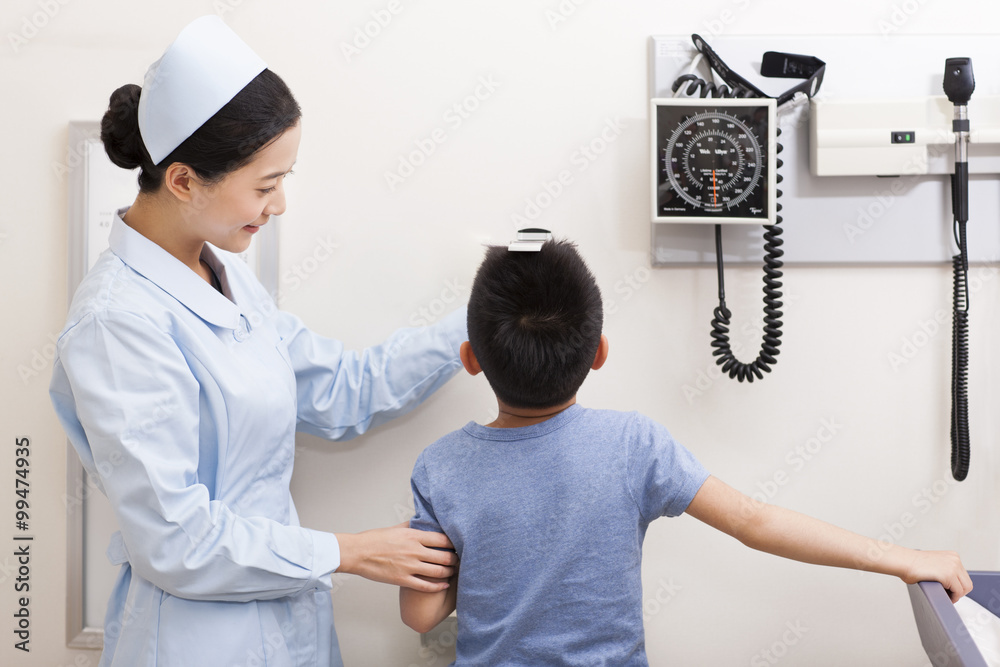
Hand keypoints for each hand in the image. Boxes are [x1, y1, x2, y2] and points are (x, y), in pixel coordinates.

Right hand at [335, 522, 457, 592]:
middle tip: (459, 560)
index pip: (443, 539)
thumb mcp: (395, 528)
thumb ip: (412, 526)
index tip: (458, 545)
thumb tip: (422, 521)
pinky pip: (426, 586)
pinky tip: (444, 585)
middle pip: (445, 556)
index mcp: (413, 536)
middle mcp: (414, 551)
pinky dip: (439, 586)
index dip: (454, 543)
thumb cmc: (374, 539)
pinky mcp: (402, 579)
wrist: (357, 553)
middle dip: (455, 559)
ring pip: (439, 571)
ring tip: (454, 571)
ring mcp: (409, 566)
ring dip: (450, 572)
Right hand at [900, 549, 972, 602]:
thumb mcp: (935, 562)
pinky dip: (953, 597)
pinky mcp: (949, 576)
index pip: (964, 576)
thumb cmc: (913, 564)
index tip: (950, 590)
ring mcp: (953, 567)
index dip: (958, 586)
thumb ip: (945, 568)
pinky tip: (945, 596)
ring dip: (956, 595)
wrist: (904, 562)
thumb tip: (952, 583)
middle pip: (967, 583)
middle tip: (948, 595)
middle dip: (958, 591)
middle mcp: (955, 560)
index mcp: (953, 556)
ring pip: (965, 589)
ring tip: (946, 596)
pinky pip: (958, 592)